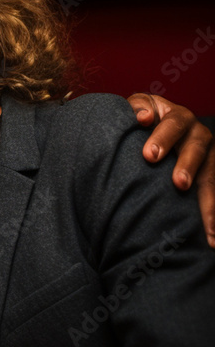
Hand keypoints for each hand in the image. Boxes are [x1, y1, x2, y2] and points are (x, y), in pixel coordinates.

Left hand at [128, 93, 214, 245]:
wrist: (150, 127)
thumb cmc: (139, 119)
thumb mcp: (138, 108)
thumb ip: (138, 108)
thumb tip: (142, 117)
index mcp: (177, 117)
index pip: (173, 124)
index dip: (163, 137)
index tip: (149, 156)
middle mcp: (197, 135)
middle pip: (198, 148)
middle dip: (189, 166)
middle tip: (179, 184)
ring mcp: (208, 157)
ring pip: (211, 176)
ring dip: (209, 200)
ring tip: (207, 226)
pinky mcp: (210, 175)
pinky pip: (213, 194)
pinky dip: (213, 215)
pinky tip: (211, 237)